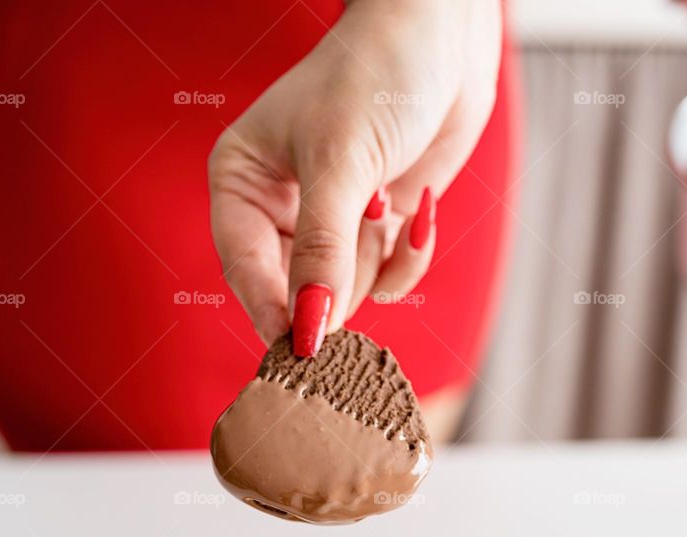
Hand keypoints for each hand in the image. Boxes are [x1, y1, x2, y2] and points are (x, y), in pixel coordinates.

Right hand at [208, 0, 501, 353]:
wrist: (444, 37)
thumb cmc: (375, 78)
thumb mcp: (341, 166)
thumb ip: (322, 254)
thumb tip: (308, 329)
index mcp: (242, 183)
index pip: (244, 269)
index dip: (272, 310)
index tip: (302, 348)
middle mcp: (280, 207)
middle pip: (297, 289)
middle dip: (338, 276)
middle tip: (363, 236)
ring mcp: (331, 220)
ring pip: (346, 288)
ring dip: (378, 258)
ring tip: (390, 202)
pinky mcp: (376, 226)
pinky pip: (385, 276)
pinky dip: (408, 256)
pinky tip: (421, 211)